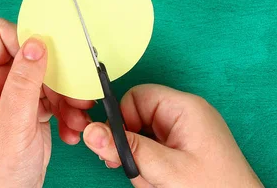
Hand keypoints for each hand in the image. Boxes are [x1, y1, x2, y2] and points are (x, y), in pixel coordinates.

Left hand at [0, 19, 91, 187]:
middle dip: (53, 71)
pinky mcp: (30, 106)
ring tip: (75, 115)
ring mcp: (13, 93)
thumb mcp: (11, 127)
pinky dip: (67, 109)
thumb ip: (22, 84)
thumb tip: (36, 44)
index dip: (23, 40)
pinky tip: (69, 128)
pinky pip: (54, 93)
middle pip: (27, 51)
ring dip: (66, 94)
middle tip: (70, 92)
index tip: (48, 56)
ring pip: (46, 72)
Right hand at [83, 84, 262, 187]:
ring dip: (144, 166)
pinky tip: (163, 184)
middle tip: (146, 173)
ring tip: (161, 184)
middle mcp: (184, 116)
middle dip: (135, 150)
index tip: (121, 148)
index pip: (136, 97)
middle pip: (136, 119)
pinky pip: (154, 153)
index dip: (122, 121)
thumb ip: (127, 149)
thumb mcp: (165, 170)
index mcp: (184, 108)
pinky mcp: (184, 150)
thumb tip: (92, 131)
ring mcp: (185, 134)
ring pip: (142, 140)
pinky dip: (152, 172)